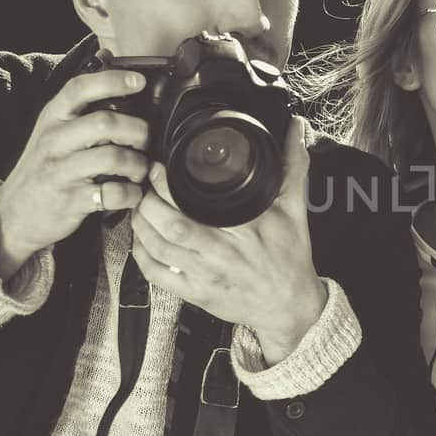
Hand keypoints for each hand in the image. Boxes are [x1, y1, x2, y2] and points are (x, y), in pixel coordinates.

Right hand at [0, 68, 150, 280]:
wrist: (12, 214)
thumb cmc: (44, 167)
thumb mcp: (53, 129)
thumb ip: (80, 102)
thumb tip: (109, 60)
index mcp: (52, 118)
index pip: (80, 88)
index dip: (113, 81)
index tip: (140, 82)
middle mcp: (53, 141)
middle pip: (105, 123)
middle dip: (138, 130)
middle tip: (145, 141)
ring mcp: (60, 172)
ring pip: (113, 158)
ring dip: (139, 164)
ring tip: (140, 170)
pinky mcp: (69, 201)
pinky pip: (112, 194)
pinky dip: (132, 194)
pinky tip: (132, 193)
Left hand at [130, 116, 326, 360]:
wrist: (290, 306)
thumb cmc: (290, 257)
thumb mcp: (295, 210)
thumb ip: (293, 166)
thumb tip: (296, 128)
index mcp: (245, 230)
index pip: (196, 205)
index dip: (168, 185)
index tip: (159, 167)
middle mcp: (222, 254)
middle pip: (171, 228)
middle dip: (148, 203)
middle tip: (143, 185)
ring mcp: (207, 277)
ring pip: (159, 250)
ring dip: (141, 226)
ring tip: (138, 206)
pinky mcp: (196, 295)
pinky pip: (158, 276)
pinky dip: (142, 256)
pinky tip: (141, 240)